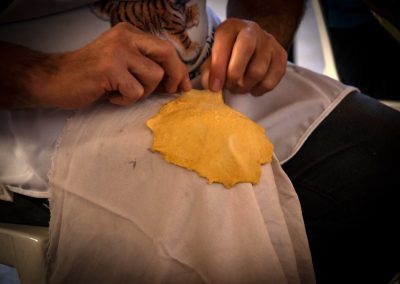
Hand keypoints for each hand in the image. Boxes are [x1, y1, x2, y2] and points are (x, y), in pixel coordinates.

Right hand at [35, 22, 190, 108]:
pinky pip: (136, 91)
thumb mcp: (121, 63)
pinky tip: (110, 96)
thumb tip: (176, 82)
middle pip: (167, 55)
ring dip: (142, 92)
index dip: (179, 69)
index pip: (165, 48)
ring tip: (121, 91)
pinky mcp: (110, 68)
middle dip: (174, 77)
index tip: (183, 86)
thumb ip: (145, 65)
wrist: (55, 80)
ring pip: (154, 76)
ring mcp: (118, 51)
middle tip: (169, 92)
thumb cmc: (91, 76)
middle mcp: (126, 36)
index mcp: (130, 33)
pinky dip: (125, 100)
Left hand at [201, 18, 286, 95]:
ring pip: (258, 71)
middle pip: (245, 52)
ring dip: (245, 86)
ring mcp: (269, 42)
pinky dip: (259, 89)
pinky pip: (270, 80)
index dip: (218, 69)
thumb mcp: (213, 57)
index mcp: (231, 27)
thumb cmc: (228, 53)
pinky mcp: (281, 56)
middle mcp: (252, 31)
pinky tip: (252, 88)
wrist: (252, 46)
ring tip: (238, 88)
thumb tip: (212, 86)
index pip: (224, 44)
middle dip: (234, 76)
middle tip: (228, 87)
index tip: (214, 87)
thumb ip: (209, 70)